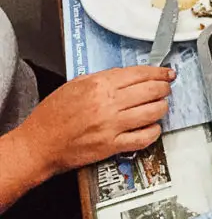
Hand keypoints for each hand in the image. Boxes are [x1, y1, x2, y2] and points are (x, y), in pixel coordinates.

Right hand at [17, 65, 174, 177]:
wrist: (37, 145)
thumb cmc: (51, 116)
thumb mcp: (75, 85)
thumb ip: (103, 78)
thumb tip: (128, 75)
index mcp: (99, 85)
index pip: (140, 74)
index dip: (159, 72)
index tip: (167, 73)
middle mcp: (108, 104)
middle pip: (151, 91)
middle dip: (164, 88)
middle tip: (166, 88)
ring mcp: (111, 126)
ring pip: (152, 113)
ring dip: (162, 108)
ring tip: (160, 105)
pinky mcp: (111, 146)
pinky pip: (143, 138)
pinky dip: (154, 131)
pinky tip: (153, 127)